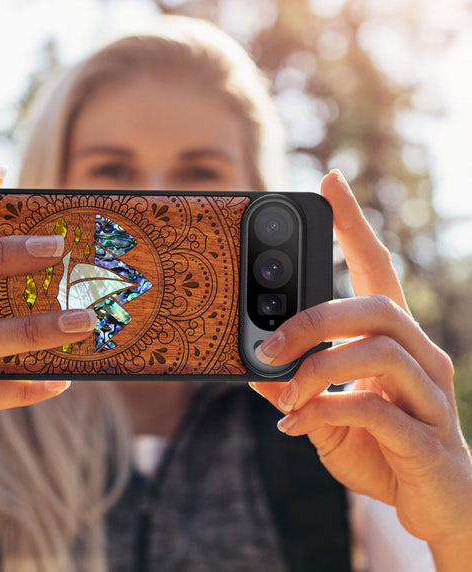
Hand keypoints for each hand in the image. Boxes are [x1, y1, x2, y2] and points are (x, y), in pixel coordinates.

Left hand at [250, 170, 471, 564]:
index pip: (377, 267)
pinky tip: (296, 426)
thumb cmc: (381, 448)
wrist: (435, 506)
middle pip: (376, 306)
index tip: (330, 181)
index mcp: (394, 340)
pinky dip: (325, 412)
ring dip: (317, 369)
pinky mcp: (429, 438)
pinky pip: (376, 410)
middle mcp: (421, 356)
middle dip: (313, 319)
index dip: (354, 224)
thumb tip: (252, 367)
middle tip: (267, 344)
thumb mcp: (325, 411)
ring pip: (379, 351)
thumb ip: (294, 387)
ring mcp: (431, 395)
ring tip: (284, 394)